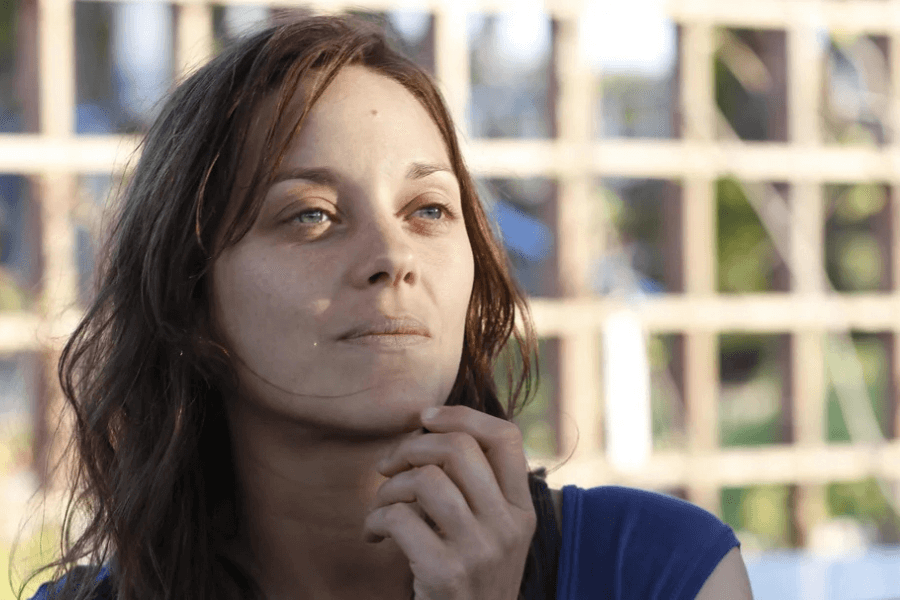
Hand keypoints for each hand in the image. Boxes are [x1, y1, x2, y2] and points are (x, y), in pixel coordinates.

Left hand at [362, 405, 536, 599]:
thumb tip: (430, 429)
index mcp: (522, 510)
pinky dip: (375, 520)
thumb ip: (478, 490)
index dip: (462, 415)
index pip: (506, 437)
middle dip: (412, 447)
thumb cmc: (468, 582)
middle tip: (389, 466)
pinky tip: (374, 536)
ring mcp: (480, 550)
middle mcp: (509, 526)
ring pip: (425, 480)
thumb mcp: (492, 535)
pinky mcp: (445, 573)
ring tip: (381, 508)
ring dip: (389, 488)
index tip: (425, 418)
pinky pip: (399, 518)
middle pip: (459, 448)